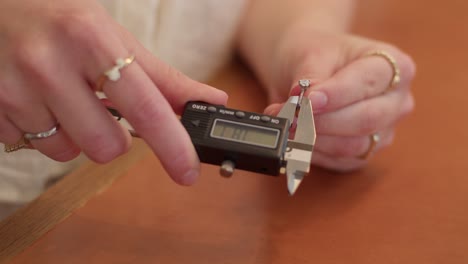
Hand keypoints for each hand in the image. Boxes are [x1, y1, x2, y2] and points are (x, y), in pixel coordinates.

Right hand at [0, 0, 226, 183]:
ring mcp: (13, 91)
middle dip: (111, 135)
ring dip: (74, 133)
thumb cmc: (60, 21)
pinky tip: (35, 98)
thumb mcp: (112, 38)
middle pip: (106, 145)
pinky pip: (34, 146)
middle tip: (98, 106)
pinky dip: (44, 130)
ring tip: (61, 96)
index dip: (172, 146)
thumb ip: (162, 76)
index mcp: (90, 40)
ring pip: (68, 152)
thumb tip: (209, 99)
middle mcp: (49, 65)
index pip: (145, 108)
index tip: (188, 172)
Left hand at [263, 23, 414, 171]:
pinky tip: (293, 135)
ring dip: (311, 138)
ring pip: (351, 146)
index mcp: (395, 66)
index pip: (368, 83)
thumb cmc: (317, 55)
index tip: (308, 99)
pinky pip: (337, 160)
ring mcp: (383, 131)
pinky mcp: (363, 154)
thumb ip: (310, 79)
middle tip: (290, 114)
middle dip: (322, 121)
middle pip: (365, 120)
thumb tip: (303, 105)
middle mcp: (396, 102)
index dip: (336, 94)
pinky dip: (310, 150)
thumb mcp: (312, 55)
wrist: (308, 67)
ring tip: (284, 121)